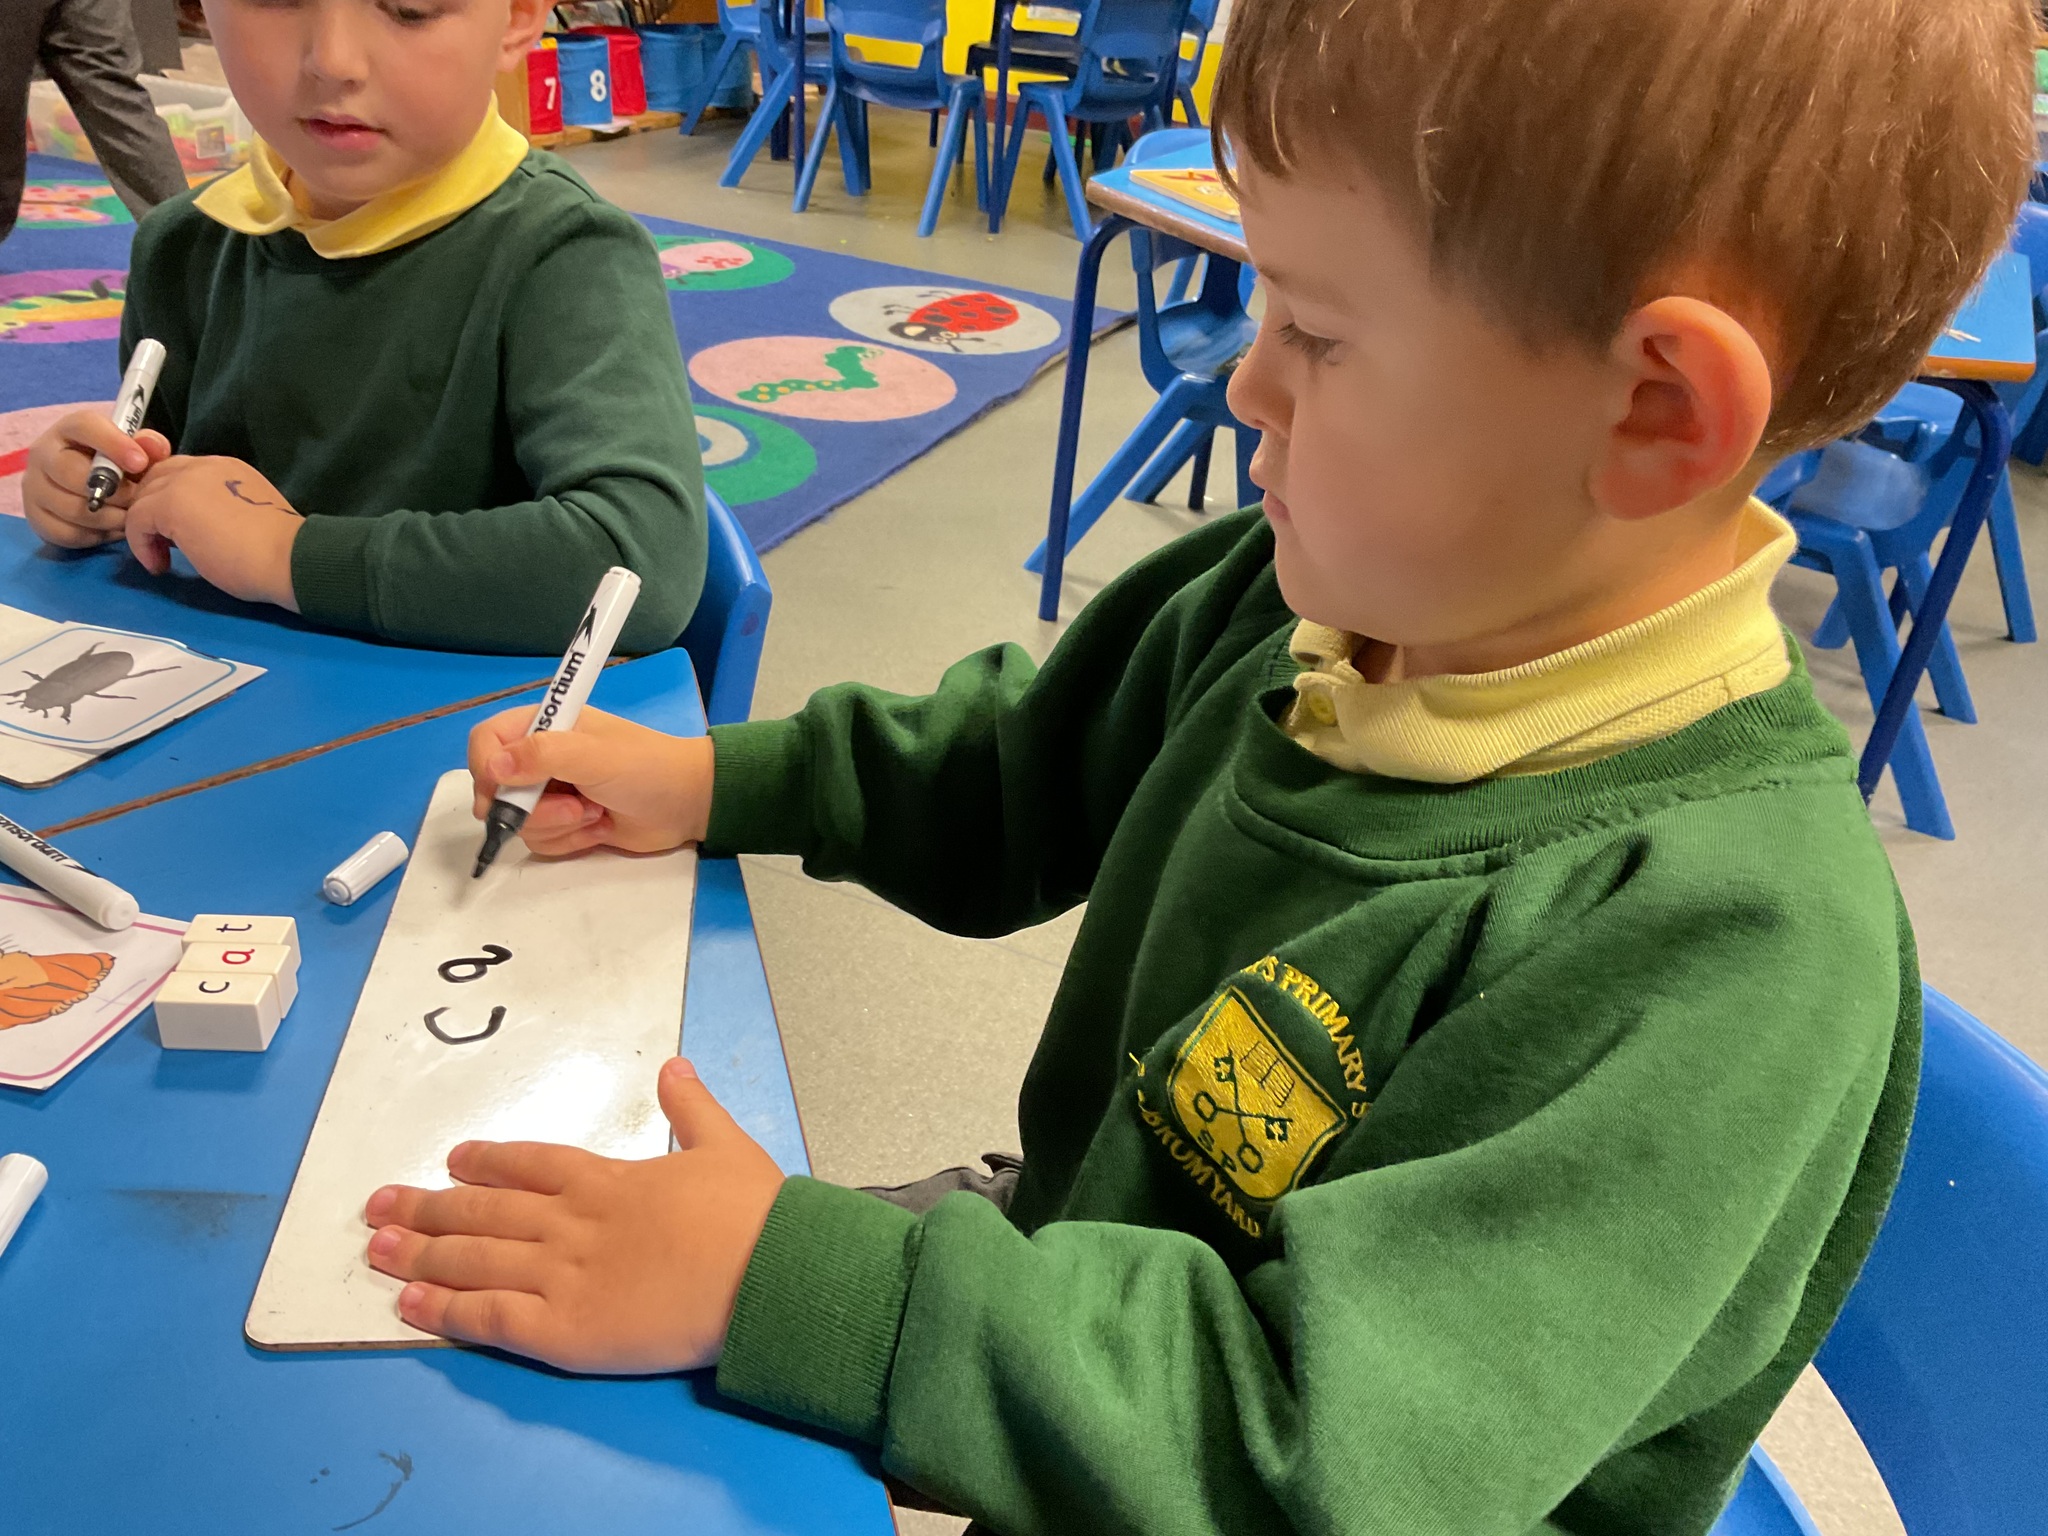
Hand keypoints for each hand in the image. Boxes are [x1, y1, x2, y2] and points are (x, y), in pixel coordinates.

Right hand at [20, 410, 172, 548]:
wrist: (88, 488)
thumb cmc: (116, 464)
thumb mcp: (134, 450)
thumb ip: (148, 446)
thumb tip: (153, 448)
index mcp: (69, 430)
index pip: (84, 427)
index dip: (114, 444)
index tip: (140, 463)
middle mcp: (43, 455)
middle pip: (72, 473)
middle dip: (114, 492)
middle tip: (138, 501)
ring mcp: (34, 487)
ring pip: (72, 508)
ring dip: (110, 518)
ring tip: (130, 517)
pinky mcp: (36, 517)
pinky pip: (68, 533)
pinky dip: (97, 536)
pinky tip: (113, 530)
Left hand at [125, 456, 302, 609]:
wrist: (290, 559)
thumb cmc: (279, 551)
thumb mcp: (246, 517)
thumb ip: (220, 510)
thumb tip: (197, 528)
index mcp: (227, 469)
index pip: (182, 472)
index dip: (171, 499)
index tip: (178, 532)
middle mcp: (205, 466)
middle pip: (156, 477)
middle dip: (151, 509)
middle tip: (164, 543)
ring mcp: (185, 482)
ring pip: (142, 496)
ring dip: (145, 528)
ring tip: (161, 557)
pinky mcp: (170, 505)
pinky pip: (136, 519)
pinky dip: (141, 545)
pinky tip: (159, 565)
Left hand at [363, 1058, 783, 1372]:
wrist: (766, 1275)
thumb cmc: (754, 1215)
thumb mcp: (726, 1146)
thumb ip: (692, 1109)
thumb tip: (673, 1066)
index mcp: (607, 1180)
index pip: (529, 1166)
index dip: (486, 1163)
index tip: (451, 1161)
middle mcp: (571, 1223)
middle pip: (483, 1212)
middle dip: (427, 1209)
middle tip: (378, 1206)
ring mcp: (562, 1276)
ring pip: (475, 1261)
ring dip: (421, 1255)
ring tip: (376, 1250)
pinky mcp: (565, 1331)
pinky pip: (492, 1318)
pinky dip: (447, 1311)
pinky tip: (410, 1306)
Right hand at [468, 705, 713, 855]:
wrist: (689, 804)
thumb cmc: (647, 768)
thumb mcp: (595, 756)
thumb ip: (543, 756)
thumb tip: (493, 767)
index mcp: (546, 726)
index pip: (487, 741)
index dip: (486, 768)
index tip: (503, 792)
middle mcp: (541, 759)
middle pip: (497, 790)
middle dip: (534, 809)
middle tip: (574, 807)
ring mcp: (552, 794)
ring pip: (520, 823)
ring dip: (560, 825)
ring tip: (597, 813)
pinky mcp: (565, 824)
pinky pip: (542, 842)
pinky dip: (571, 841)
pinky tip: (601, 827)